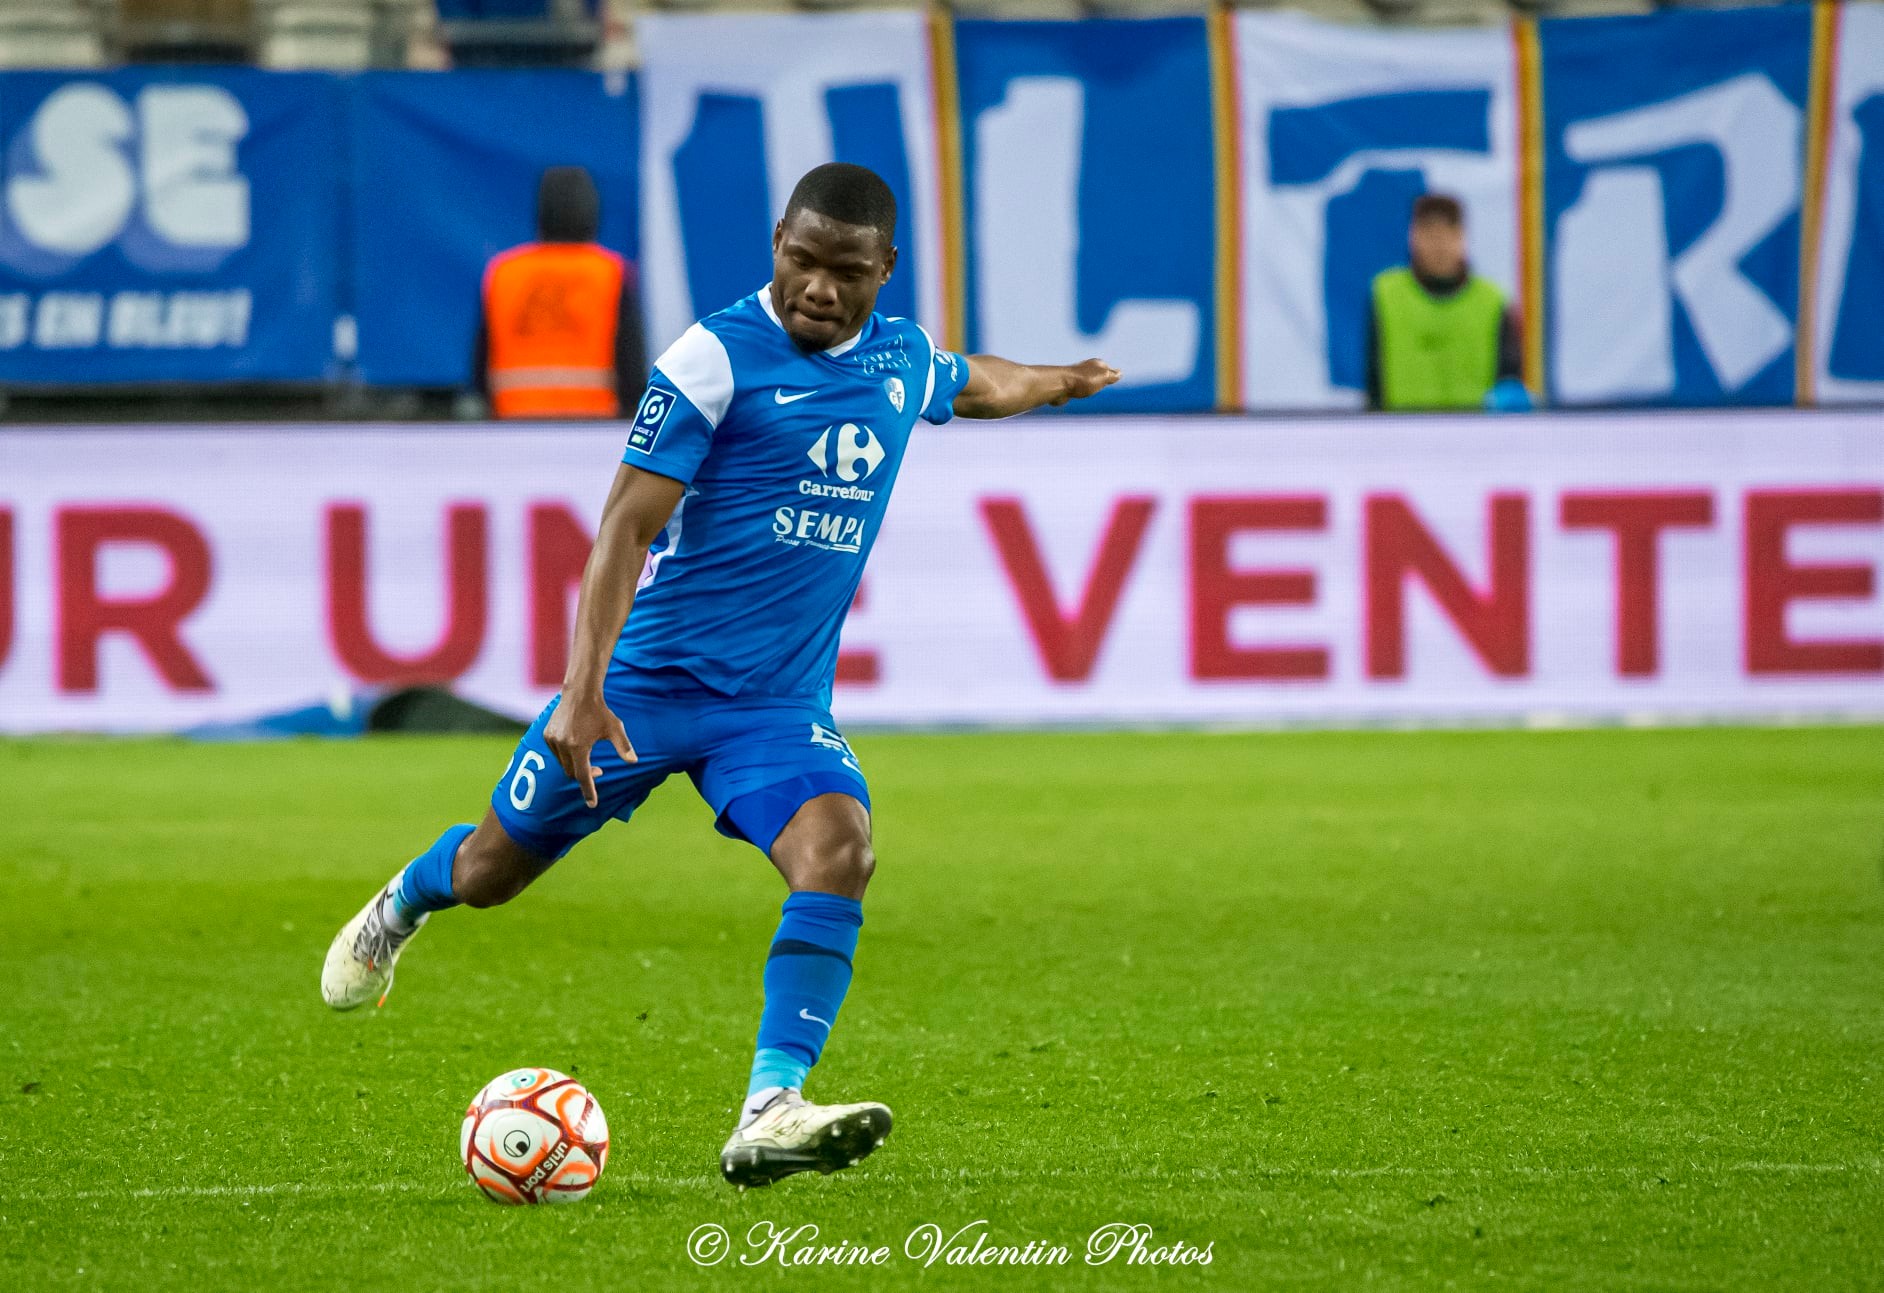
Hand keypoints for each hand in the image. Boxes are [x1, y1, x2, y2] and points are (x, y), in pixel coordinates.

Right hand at [542, 691, 635, 808]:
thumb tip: (634, 762)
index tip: (592, 804)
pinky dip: (566, 756)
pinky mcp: (547, 735)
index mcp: (578, 747)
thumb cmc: (600, 711)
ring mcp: (552, 740)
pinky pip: (556, 753)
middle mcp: (562, 745)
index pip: (583, 776)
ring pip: (563, 764)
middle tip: (600, 770)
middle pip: (572, 772)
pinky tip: (576, 745)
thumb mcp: (615, 729)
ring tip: (588, 755)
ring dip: (575, 766)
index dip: (588, 791)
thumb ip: (624, 747)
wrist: (580, 693)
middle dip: (585, 775)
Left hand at [1049, 358, 1120, 405]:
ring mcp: (1074, 377)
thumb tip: (1120, 373)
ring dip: (1087, 383)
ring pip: (1084, 380)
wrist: (1060, 385)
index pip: (1107, 369)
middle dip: (1099, 376)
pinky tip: (1076, 393)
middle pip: (1095, 372)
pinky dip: (1076, 390)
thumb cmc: (1083, 381)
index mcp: (1096, 365)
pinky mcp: (1065, 387)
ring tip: (1091, 387)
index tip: (1117, 375)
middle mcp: (1085, 369)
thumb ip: (1111, 375)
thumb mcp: (1103, 377)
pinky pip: (1074, 388)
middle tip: (1105, 379)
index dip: (1112, 373)